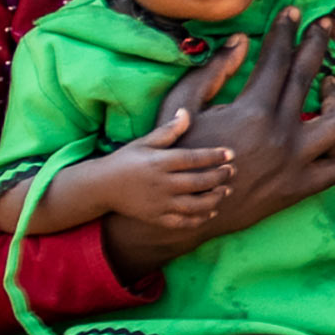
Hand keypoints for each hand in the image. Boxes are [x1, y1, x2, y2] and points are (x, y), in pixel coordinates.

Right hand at [96, 107, 236, 228]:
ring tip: (226, 191)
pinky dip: (199, 219)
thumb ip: (168, 131)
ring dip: (214, 199)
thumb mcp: (144, 142)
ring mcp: (159, 203)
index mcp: (158, 162)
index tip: (230, 153)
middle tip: (232, 171)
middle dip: (219, 177)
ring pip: (194, 205)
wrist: (101, 187)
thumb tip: (185, 112)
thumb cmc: (126, 160)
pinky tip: (211, 211)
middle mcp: (160, 184)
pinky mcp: (156, 218)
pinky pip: (182, 222)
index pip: (192, 159)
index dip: (213, 156)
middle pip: (198, 182)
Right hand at [102, 10, 334, 281]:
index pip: (277, 59)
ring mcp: (294, 163)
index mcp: (252, 111)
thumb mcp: (183, 108)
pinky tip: (331, 130)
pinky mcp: (298, 188)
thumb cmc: (179, 154)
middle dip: (316, 45)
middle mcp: (280, 135)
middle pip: (308, 78)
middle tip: (322, 26)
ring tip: (330, 84)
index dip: (285, 32)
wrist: (184, 210)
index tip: (293, 12)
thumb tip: (242, 41)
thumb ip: (212, 72)